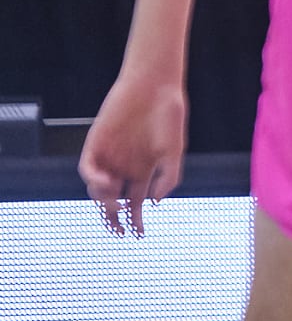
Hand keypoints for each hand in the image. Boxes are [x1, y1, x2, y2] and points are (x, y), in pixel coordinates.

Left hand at [78, 74, 187, 236]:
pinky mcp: (96, 144)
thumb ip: (168, 177)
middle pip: (114, 200)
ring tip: (115, 201)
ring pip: (99, 188)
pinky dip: (93, 180)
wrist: (154, 87)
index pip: (136, 201)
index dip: (136, 219)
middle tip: (119, 229)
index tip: (138, 234)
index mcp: (145, 168)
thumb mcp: (174, 151)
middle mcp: (125, 165)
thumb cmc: (169, 116)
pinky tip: (106, 182)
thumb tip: (154, 202)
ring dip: (104, 200)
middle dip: (114, 218)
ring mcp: (109, 155)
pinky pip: (87, 169)